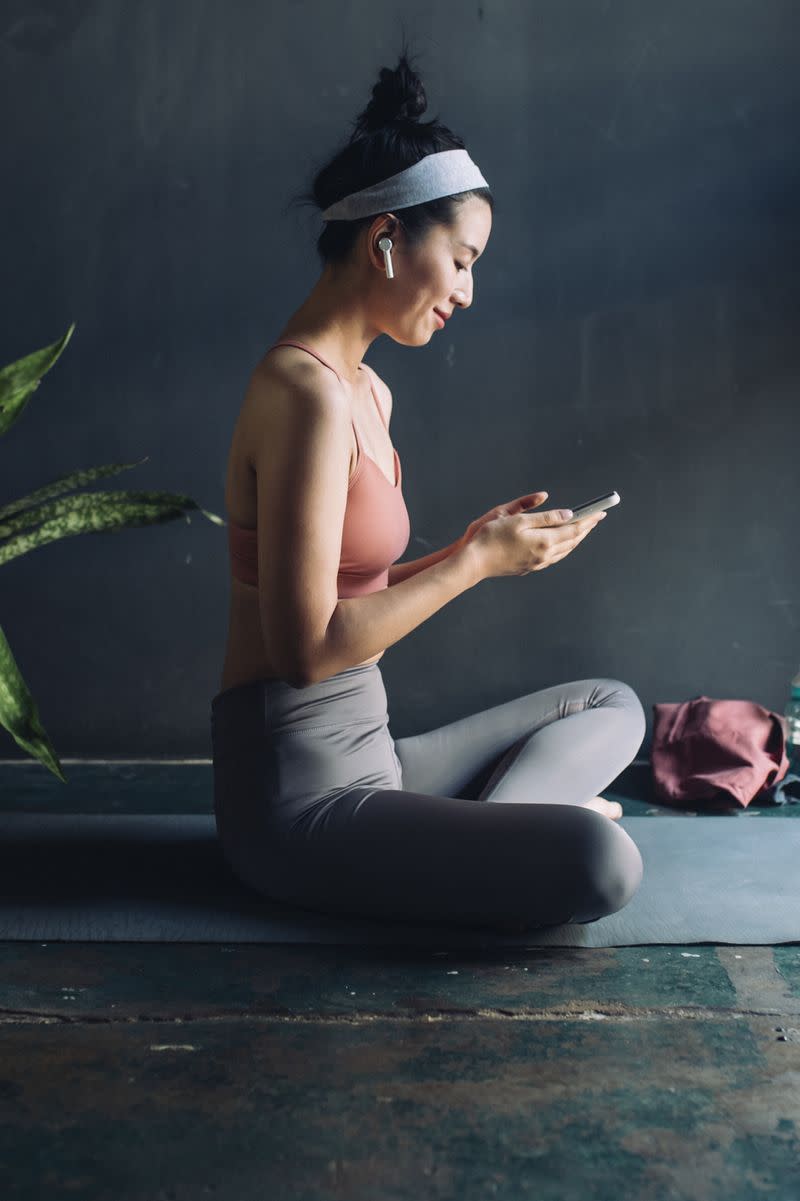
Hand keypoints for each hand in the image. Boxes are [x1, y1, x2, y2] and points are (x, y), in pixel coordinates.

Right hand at [468, 494, 605, 579]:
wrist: (474, 561)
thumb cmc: (491, 537)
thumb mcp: (518, 520)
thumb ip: (545, 517)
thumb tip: (568, 515)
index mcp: (544, 541)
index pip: (574, 529)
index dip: (589, 520)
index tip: (601, 511)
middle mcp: (544, 555)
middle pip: (572, 541)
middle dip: (585, 529)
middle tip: (596, 518)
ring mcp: (536, 563)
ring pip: (564, 551)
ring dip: (575, 539)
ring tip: (583, 530)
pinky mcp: (528, 567)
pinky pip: (554, 557)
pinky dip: (563, 548)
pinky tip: (561, 545)